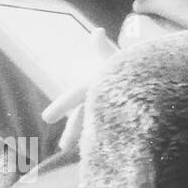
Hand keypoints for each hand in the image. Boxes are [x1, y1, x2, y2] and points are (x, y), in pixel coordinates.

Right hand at [40, 28, 118, 152]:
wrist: (140, 72)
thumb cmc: (125, 64)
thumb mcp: (114, 58)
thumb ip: (103, 49)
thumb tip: (97, 32)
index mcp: (91, 86)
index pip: (74, 97)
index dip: (61, 106)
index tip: (46, 118)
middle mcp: (95, 98)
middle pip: (81, 116)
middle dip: (73, 131)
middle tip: (63, 147)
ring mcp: (105, 109)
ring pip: (92, 126)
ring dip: (85, 138)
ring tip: (80, 154)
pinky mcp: (117, 118)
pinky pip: (107, 130)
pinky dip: (102, 140)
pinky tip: (102, 155)